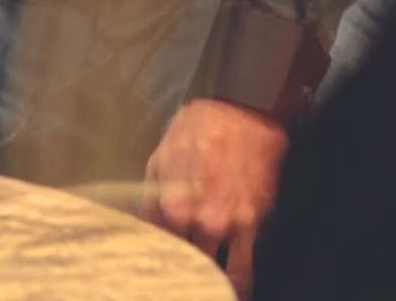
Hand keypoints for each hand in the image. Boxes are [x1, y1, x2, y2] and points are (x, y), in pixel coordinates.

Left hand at [143, 99, 288, 295]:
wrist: (243, 113)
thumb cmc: (196, 131)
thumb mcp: (160, 159)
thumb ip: (150, 200)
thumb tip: (142, 230)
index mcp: (172, 208)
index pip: (159, 248)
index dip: (156, 259)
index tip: (153, 268)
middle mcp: (200, 222)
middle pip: (186, 262)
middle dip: (180, 271)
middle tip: (173, 279)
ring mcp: (229, 226)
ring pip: (215, 272)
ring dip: (208, 282)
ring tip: (200, 291)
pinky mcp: (253, 223)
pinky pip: (244, 265)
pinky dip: (238, 284)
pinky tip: (233, 294)